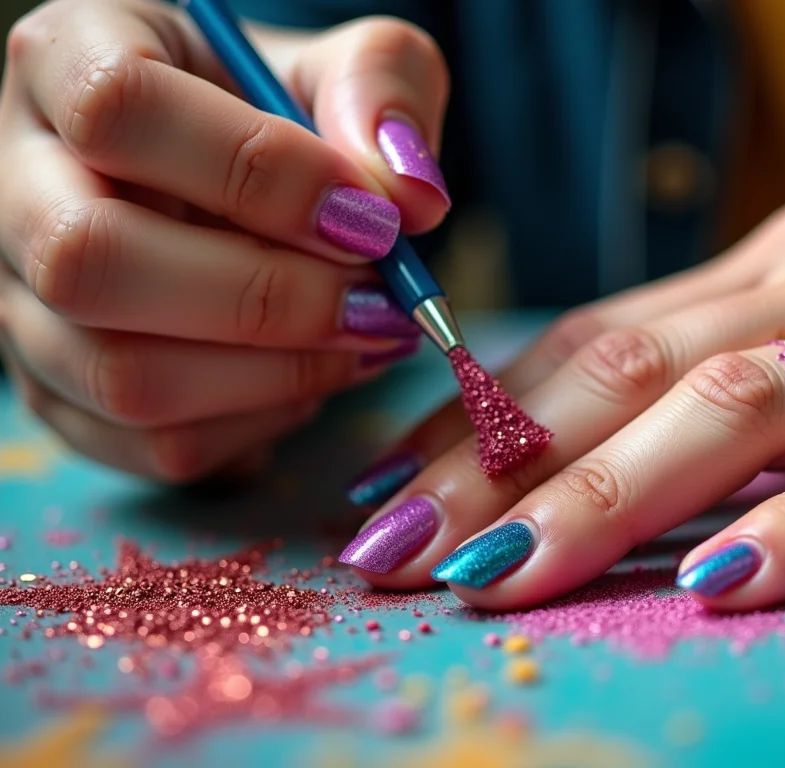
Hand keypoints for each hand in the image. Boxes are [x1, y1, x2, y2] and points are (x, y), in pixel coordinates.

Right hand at [0, 0, 450, 479]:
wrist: (249, 175)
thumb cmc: (289, 108)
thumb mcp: (344, 62)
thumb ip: (382, 92)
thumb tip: (411, 199)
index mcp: (69, 57)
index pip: (119, 110)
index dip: (258, 172)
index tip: (369, 217)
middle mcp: (17, 181)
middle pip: (92, 261)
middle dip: (268, 297)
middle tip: (379, 300)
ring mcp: (26, 299)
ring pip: (122, 375)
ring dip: (277, 375)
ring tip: (369, 337)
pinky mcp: (65, 392)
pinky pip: (157, 444)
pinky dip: (263, 425)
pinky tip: (318, 374)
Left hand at [341, 189, 784, 610]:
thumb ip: (738, 368)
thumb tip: (593, 448)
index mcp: (778, 263)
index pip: (599, 337)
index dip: (483, 417)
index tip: (393, 492)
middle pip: (636, 372)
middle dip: (503, 468)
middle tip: (400, 552)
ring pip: (739, 409)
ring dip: (612, 497)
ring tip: (512, 579)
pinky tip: (726, 584)